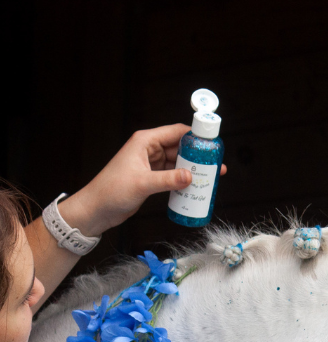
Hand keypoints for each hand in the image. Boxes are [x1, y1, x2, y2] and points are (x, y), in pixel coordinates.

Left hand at [58, 124, 228, 235]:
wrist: (97, 209)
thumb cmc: (112, 191)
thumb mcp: (143, 184)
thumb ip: (168, 179)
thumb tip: (191, 176)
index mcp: (145, 141)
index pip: (175, 132)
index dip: (195, 136)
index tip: (212, 143)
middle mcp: (149, 150)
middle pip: (180, 147)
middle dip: (198, 156)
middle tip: (216, 165)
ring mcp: (151, 164)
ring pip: (178, 162)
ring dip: (193, 169)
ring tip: (210, 177)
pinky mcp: (152, 178)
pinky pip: (173, 175)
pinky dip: (184, 180)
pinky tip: (195, 187)